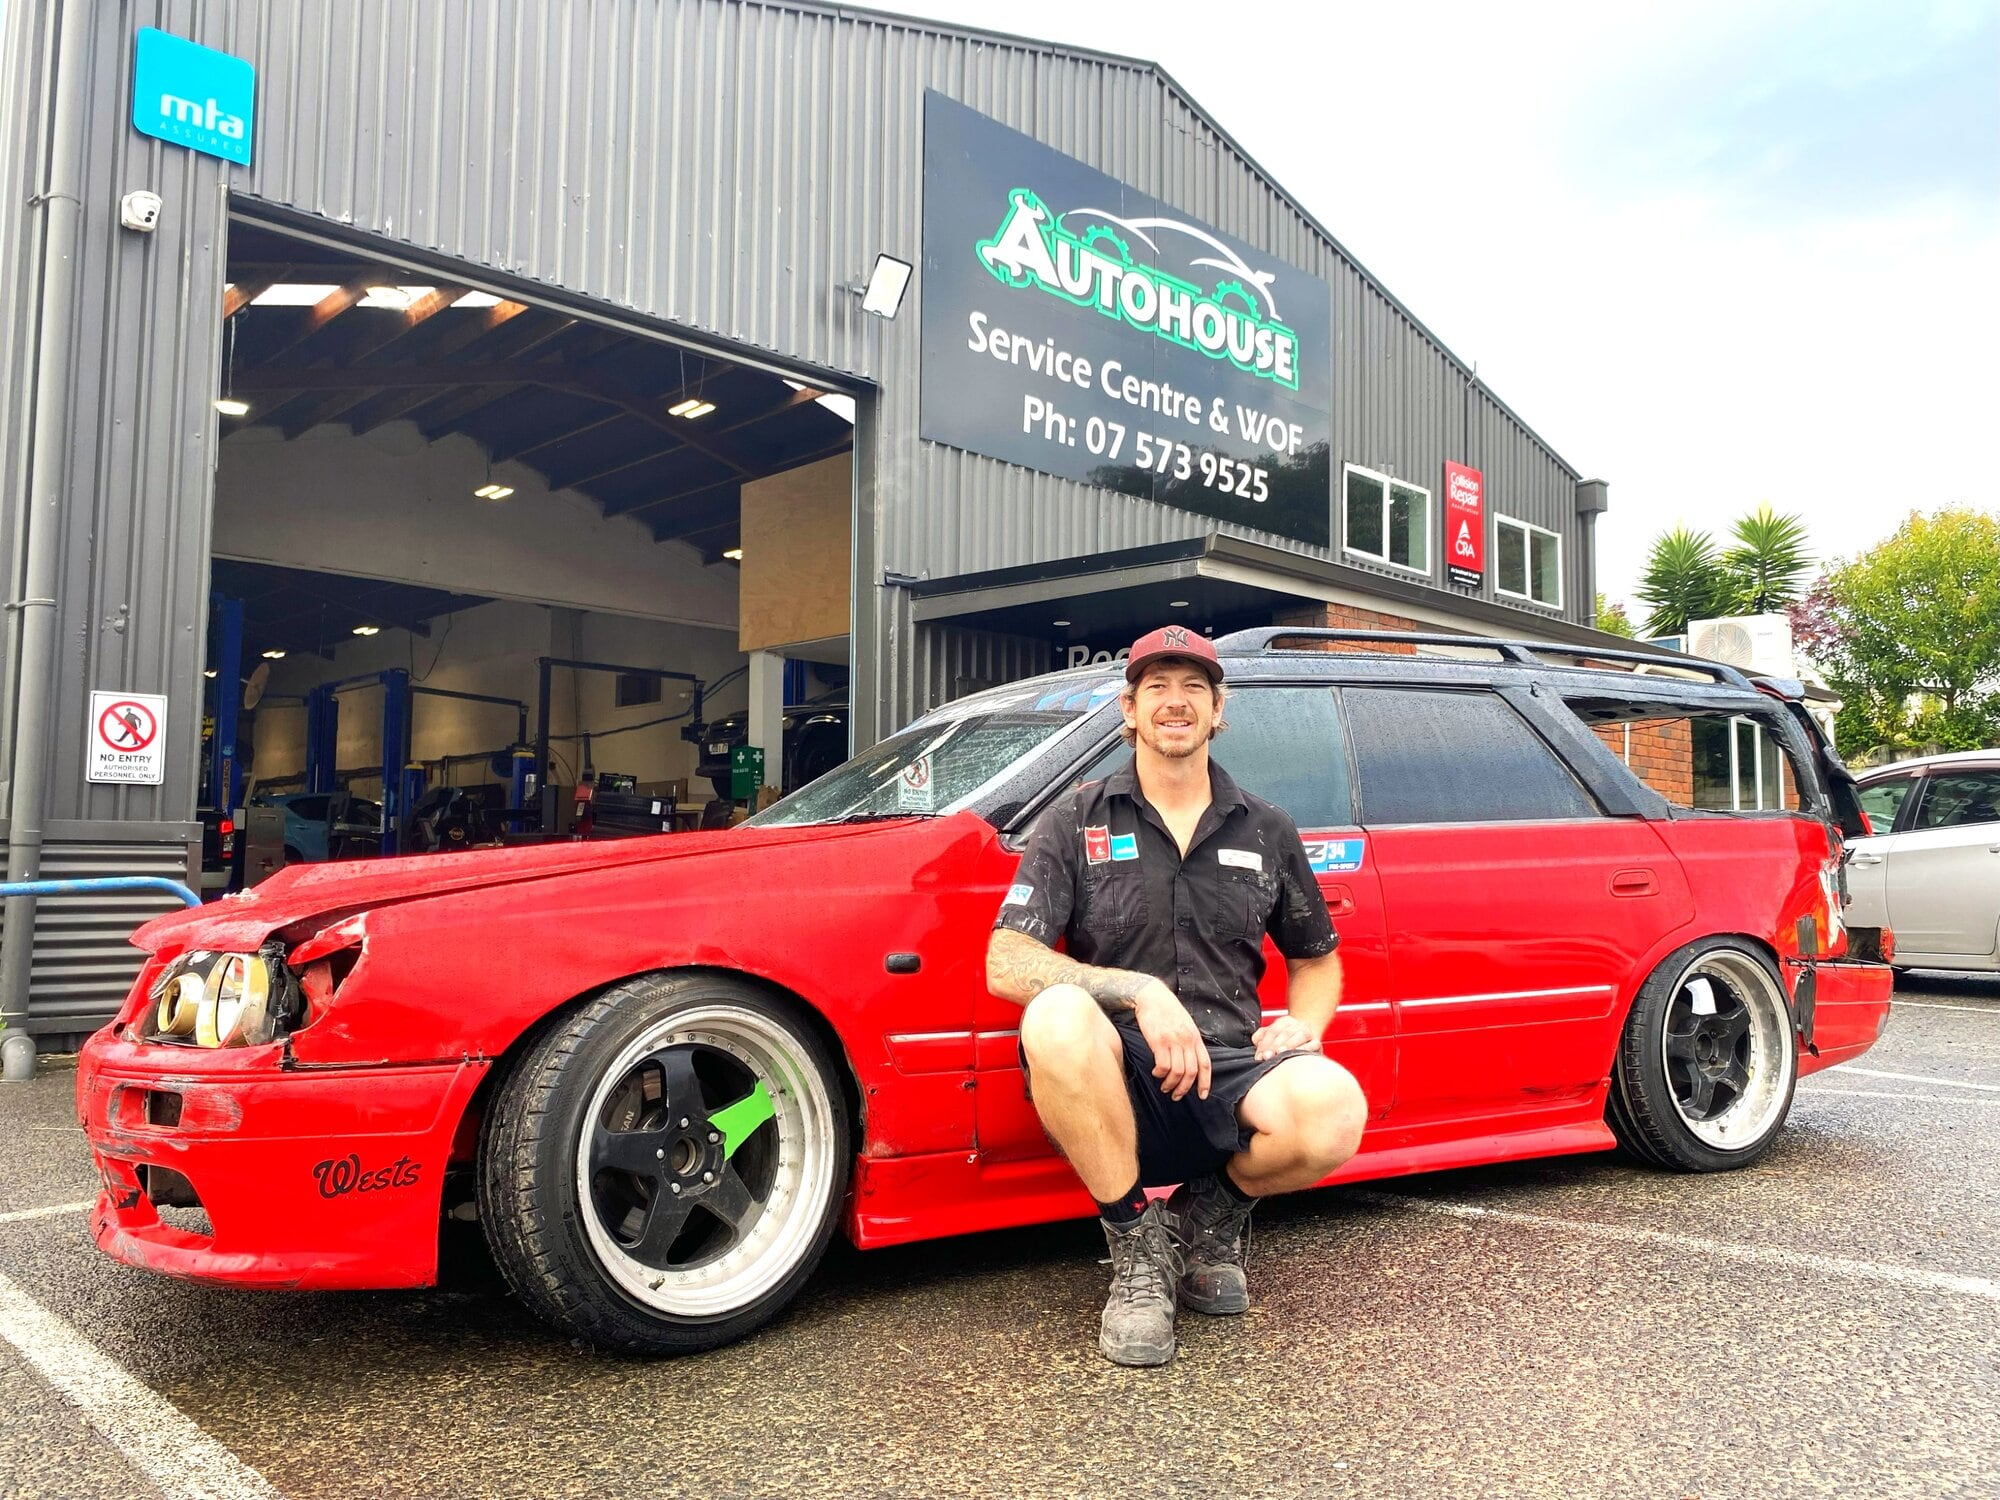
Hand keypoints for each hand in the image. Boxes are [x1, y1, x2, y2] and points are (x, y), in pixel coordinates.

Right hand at [1133, 982, 1209, 1100]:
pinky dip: (1160, 1074)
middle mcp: (1187, 1040)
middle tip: (1176, 1095)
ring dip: (1171, 1084)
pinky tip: (1156, 1073)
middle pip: (1191, 1072)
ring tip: (1164, 1087)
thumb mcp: (1185, 1024)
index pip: (1205, 1064)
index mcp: (1195, 1037)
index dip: (1205, 1082)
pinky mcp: (1159, 1041)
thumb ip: (1189, 1041)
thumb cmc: (1167, 1010)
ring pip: (1177, 1072)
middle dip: (1184, 1088)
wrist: (1152, 996)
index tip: (1202, 1095)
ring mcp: (1173, 1041)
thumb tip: (1190, 1060)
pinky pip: (1163, 1066)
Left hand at [1252, 1013, 1318, 1061]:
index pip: (1272, 1031)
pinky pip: (1312, 1044)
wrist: (1307, 1037)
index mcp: (1284, 1021)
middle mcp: (1297, 1025)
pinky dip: (1304, 1049)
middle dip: (1274, 1046)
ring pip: (1299, 1036)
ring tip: (1280, 1053)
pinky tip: (1296, 1054)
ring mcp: (1308, 1033)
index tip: (1259, 1056)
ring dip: (1289, 1045)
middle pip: (1284, 1034)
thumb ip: (1261, 1037)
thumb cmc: (1286, 1040)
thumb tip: (1256, 1042)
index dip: (1265, 1044)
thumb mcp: (1272, 1035)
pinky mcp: (1317, 1043)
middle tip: (1267, 1057)